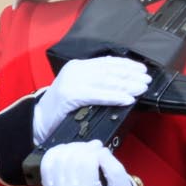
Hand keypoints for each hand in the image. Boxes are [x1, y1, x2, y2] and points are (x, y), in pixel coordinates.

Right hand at [32, 56, 151, 144]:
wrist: (39, 122)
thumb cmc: (61, 110)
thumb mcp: (80, 91)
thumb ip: (96, 85)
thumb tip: (124, 85)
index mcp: (78, 66)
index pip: (106, 62)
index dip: (126, 65)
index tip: (142, 69)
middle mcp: (75, 69)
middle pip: (109, 70)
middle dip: (130, 75)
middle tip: (146, 80)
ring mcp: (72, 81)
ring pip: (105, 81)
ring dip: (127, 85)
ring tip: (141, 88)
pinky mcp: (70, 95)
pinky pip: (97, 95)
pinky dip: (114, 97)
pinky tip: (127, 99)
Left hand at [38, 142, 135, 185]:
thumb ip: (114, 168)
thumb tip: (99, 150)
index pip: (86, 160)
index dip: (95, 150)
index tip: (102, 151)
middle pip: (72, 156)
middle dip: (85, 147)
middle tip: (94, 149)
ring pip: (59, 156)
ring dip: (72, 148)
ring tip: (83, 152)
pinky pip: (46, 162)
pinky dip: (57, 152)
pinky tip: (68, 153)